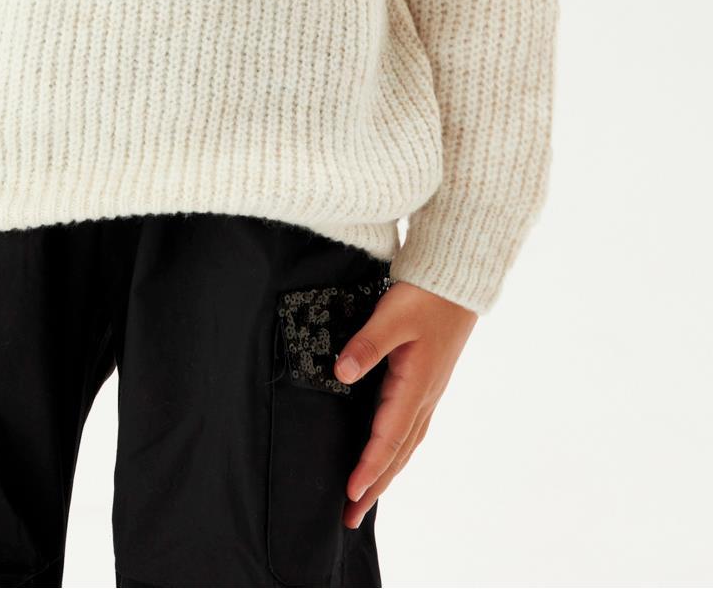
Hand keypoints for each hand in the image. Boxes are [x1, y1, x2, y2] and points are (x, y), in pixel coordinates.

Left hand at [334, 280, 478, 527]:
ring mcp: (428, 392)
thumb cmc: (426, 295)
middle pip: (398, 452)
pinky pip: (410, 429)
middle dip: (375, 486)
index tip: (351, 495)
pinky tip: (387, 454)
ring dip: (386, 472)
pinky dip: (396, 451)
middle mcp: (424, 396)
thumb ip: (368, 343)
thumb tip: (342, 372)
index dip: (369, 468)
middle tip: (351, 518)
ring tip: (366, 498)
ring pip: (406, 444)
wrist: (458, 282)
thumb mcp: (393, 314)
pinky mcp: (426, 383)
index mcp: (415, 386)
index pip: (388, 438)